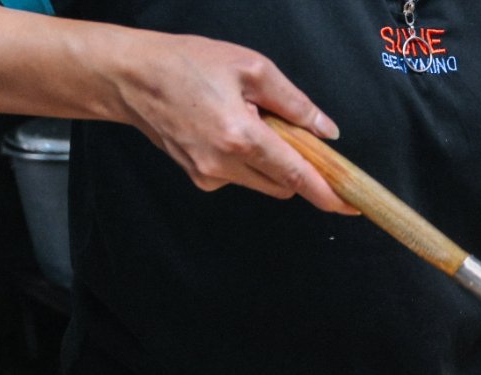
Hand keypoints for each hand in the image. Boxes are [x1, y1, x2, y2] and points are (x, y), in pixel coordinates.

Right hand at [111, 31, 354, 213]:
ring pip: (263, 182)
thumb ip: (295, 103)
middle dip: (297, 167)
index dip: (327, 193)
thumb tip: (326, 130)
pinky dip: (247, 160)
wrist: (130, 77)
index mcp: (241, 136)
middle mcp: (224, 163)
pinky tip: (227, 130)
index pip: (296, 175)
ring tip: (248, 121)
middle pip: (284, 185)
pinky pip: (240, 176)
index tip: (350, 204)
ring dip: (270, 161)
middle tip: (290, 133)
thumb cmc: (186, 64)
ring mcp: (209, 175)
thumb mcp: (251, 68)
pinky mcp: (199, 178)